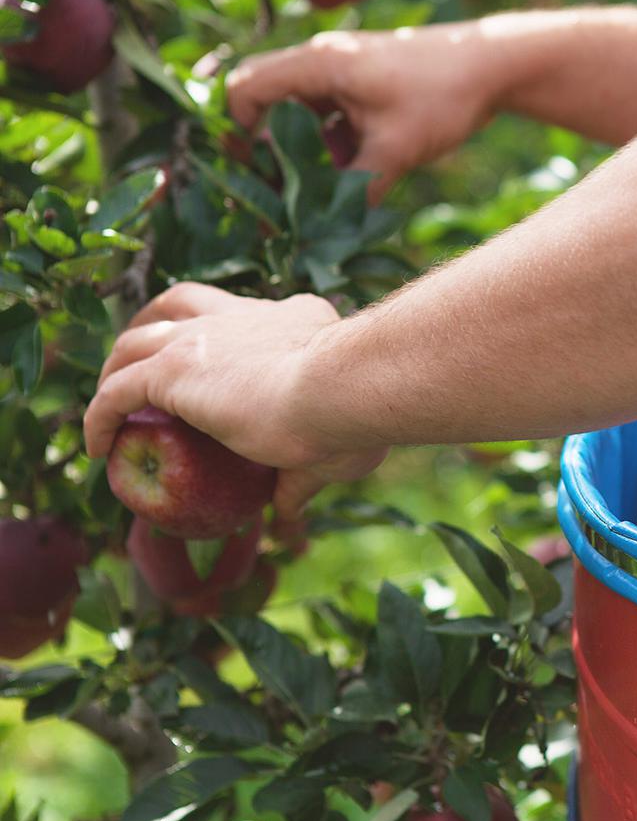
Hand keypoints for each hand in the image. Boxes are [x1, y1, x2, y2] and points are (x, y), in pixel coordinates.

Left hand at [84, 283, 387, 516]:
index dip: (230, 338)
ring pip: (140, 338)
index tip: (223, 372)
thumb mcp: (335, 450)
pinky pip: (117, 391)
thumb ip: (302, 480)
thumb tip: (288, 516)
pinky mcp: (173, 368)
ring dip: (118, 366)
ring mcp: (205, 336)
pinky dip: (100, 415)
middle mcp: (246, 316)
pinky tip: (96, 446)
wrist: (341, 391)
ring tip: (109, 399)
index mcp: (295, 321)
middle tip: (146, 364)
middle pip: (185, 304)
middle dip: (158, 325)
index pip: (252, 318)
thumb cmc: (356, 417)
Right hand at [226, 25, 500, 200]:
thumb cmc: (443, 97)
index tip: (253, 175)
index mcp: (317, 65)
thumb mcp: (396, 151)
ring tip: (314, 193)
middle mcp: (322, 63)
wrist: (493, 67)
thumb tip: (325, 232)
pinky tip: (349, 179)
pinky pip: (329, 119)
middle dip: (268, 149)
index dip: (239, 134)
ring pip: (300, 116)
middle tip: (278, 192)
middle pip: (267, 104)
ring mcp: (342, 75)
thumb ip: (356, 190)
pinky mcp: (363, 89)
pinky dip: (331, 148)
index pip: (246, 91)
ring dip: (303, 153)